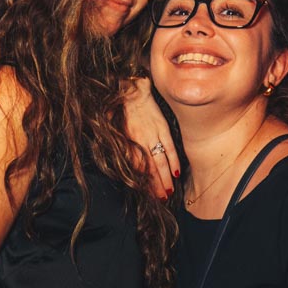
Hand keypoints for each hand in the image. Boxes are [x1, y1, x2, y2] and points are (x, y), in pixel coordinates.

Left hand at [121, 76, 180, 199]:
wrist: (131, 88)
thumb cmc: (117, 107)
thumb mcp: (110, 126)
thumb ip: (117, 144)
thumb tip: (123, 162)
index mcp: (127, 140)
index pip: (136, 167)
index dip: (142, 182)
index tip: (146, 195)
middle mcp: (141, 139)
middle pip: (150, 168)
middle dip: (156, 185)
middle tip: (161, 199)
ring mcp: (153, 134)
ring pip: (161, 160)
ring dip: (165, 177)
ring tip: (169, 192)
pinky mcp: (162, 127)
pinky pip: (170, 146)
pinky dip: (174, 160)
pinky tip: (177, 173)